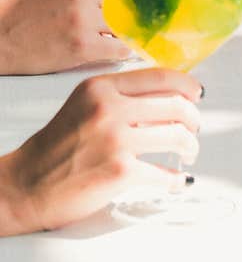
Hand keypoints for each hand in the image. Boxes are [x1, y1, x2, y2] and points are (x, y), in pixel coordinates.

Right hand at [0, 0, 129, 74]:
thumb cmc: (28, 13)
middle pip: (125, 0)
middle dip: (130, 12)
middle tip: (136, 20)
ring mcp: (82, 18)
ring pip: (125, 24)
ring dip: (127, 33)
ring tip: (124, 36)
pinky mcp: (82, 44)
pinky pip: (120, 48)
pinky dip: (123, 51)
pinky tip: (119, 50)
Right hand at [0, 69, 201, 234]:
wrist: (23, 185)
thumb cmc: (56, 148)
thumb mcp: (85, 106)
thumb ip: (121, 97)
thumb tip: (169, 97)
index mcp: (101, 88)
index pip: (161, 76)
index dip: (188, 86)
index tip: (197, 94)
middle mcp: (109, 109)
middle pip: (177, 106)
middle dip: (194, 119)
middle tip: (194, 129)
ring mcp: (116, 140)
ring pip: (178, 136)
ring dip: (190, 146)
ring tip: (188, 152)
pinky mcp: (121, 171)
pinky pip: (165, 174)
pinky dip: (176, 179)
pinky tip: (177, 180)